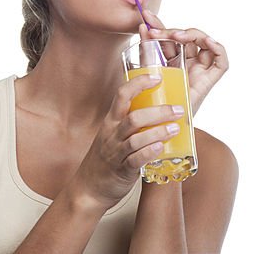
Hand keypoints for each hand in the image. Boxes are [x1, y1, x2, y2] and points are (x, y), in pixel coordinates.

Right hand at [74, 74, 184, 205]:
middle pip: (134, 117)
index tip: (157, 77)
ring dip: (158, 132)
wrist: (88, 189)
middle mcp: (112, 134)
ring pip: (136, 138)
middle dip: (158, 111)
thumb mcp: (116, 134)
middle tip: (178, 109)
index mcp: (112, 121)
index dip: (139, 83)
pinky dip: (148, 152)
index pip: (122, 95)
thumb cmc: (108, 158)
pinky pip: (135, 159)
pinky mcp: (121, 170)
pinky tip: (161, 147)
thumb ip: (134, 122)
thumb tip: (162, 108)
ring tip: (175, 128)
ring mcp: (116, 152)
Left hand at [139, 9, 228, 115]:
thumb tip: (142, 26)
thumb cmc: (155, 105)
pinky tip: (206, 42)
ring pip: (204, 43)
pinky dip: (217, 48)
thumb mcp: (147, 72)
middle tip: (155, 30)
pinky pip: (222, 60)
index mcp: (174, 61)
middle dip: (171, 29)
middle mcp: (189, 63)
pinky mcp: (212, 79)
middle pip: (186, 38)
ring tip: (177, 36)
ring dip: (192, 34)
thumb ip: (146, 51)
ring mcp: (201, 70)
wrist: (162, 129)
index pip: (170, 38)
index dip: (161, 26)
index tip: (147, 19)